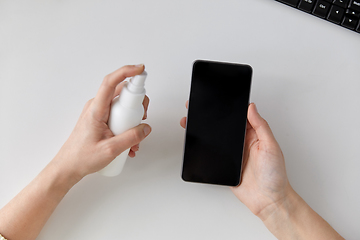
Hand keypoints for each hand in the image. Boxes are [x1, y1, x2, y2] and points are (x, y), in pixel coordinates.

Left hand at [52, 64, 151, 180]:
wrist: (69, 166)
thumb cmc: (82, 157)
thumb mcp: (111, 150)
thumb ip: (131, 138)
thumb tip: (145, 128)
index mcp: (96, 110)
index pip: (111, 82)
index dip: (126, 71)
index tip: (140, 69)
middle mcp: (97, 107)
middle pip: (122, 92)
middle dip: (137, 103)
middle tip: (143, 117)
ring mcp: (99, 112)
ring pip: (122, 105)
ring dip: (133, 118)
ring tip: (135, 138)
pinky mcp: (102, 119)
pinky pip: (119, 115)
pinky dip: (128, 126)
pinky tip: (130, 143)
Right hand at [180, 102, 289, 219]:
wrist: (268, 200)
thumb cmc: (275, 175)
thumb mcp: (271, 147)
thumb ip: (261, 126)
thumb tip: (252, 108)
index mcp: (254, 135)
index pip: (240, 117)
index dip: (230, 108)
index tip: (220, 99)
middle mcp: (243, 143)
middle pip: (225, 127)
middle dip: (212, 118)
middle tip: (200, 108)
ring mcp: (233, 155)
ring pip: (216, 139)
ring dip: (206, 132)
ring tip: (193, 122)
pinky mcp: (226, 166)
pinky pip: (213, 154)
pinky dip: (205, 149)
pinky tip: (198, 143)